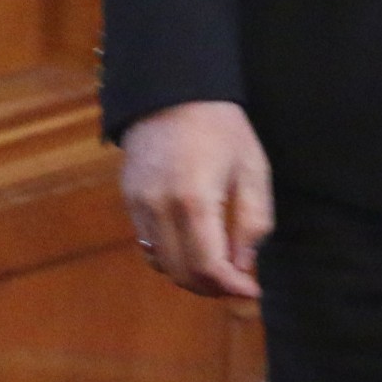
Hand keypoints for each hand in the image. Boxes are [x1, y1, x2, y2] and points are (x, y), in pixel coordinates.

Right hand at [120, 101, 270, 300]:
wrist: (173, 91)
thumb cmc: (221, 129)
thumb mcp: (253, 170)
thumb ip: (253, 223)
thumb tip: (242, 266)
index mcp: (195, 200)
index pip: (208, 267)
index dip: (232, 288)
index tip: (252, 290)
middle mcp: (159, 207)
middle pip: (181, 273)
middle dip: (212, 286)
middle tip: (236, 281)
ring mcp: (138, 203)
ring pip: (161, 263)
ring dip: (189, 274)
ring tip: (215, 265)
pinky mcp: (128, 197)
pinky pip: (147, 243)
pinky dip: (170, 255)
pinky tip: (190, 243)